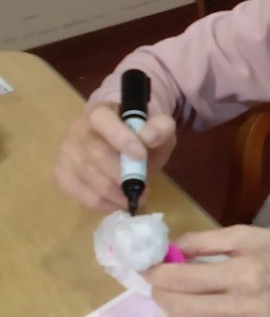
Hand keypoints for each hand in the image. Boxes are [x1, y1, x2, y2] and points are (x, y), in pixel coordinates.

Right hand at [53, 102, 176, 211]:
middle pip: (96, 155)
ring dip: (117, 195)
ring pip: (90, 179)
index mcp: (100, 112)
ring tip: (134, 197)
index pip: (101, 119)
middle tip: (144, 188)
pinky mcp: (62, 174)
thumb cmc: (139, 137)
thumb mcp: (158, 128)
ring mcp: (66, 152)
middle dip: (123, 176)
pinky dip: (105, 204)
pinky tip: (118, 202)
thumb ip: (160, 128)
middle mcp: (77, 129)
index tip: (141, 155)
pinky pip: (82, 196)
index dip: (120, 138)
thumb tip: (149, 137)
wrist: (120, 145)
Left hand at [147, 224, 269, 316]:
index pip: (182, 280)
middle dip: (161, 295)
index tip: (149, 267)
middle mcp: (245, 307)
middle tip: (160, 284)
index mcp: (244, 272)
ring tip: (179, 303)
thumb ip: (209, 241)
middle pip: (180, 309)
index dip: (157, 274)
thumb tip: (172, 248)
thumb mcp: (253, 235)